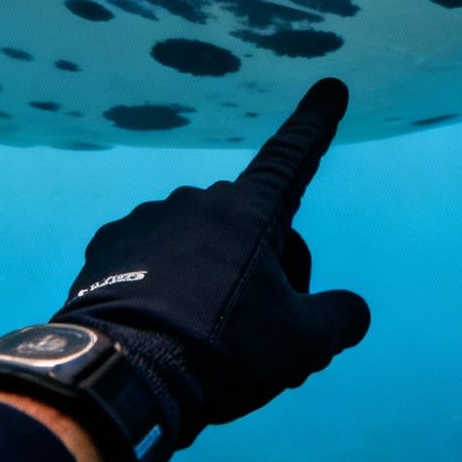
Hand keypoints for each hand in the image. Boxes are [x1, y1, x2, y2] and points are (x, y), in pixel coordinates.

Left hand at [53, 77, 370, 451]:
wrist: (122, 372)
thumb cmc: (223, 350)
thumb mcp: (302, 344)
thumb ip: (340, 318)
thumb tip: (353, 310)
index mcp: (251, 211)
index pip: (294, 158)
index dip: (316, 125)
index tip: (330, 88)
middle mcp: (199, 201)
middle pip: (251, 228)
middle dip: (265, 271)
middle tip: (260, 333)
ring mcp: (148, 219)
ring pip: (199, 244)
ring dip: (210, 278)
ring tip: (201, 338)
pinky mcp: (108, 246)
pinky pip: (150, 257)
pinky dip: (162, 284)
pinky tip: (160, 325)